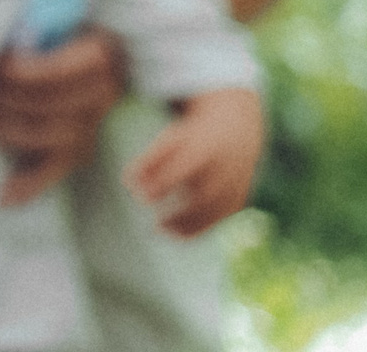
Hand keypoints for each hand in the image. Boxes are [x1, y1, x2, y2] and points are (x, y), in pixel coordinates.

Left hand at [0, 27, 125, 205]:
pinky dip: (31, 186)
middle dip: (3, 100)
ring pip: (52, 138)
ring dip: (6, 131)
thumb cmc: (40, 18)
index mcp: (100, 53)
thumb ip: (21, 20)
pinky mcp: (80, 147)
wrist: (69, 33)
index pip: (56, 73)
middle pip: (51, 108)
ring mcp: (95, 122)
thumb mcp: (36, 6)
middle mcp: (107, 92)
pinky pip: (57, 169)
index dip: (17, 73)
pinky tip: (4, 197)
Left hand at [123, 86, 263, 236]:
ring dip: (189, 226)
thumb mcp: (171, 141)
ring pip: (215, 212)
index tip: (142, 198)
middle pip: (205, 196)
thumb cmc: (192, 138)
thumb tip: (127, 183)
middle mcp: (224, 169)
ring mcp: (236, 186)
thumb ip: (149, 160)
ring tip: (161, 230)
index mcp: (206, 148)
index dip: (163, 184)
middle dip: (181, 213)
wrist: (235, 131)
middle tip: (154, 226)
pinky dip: (201, 229)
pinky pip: (221, 218)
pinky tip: (177, 235)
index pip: (185, 169)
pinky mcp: (239, 198)